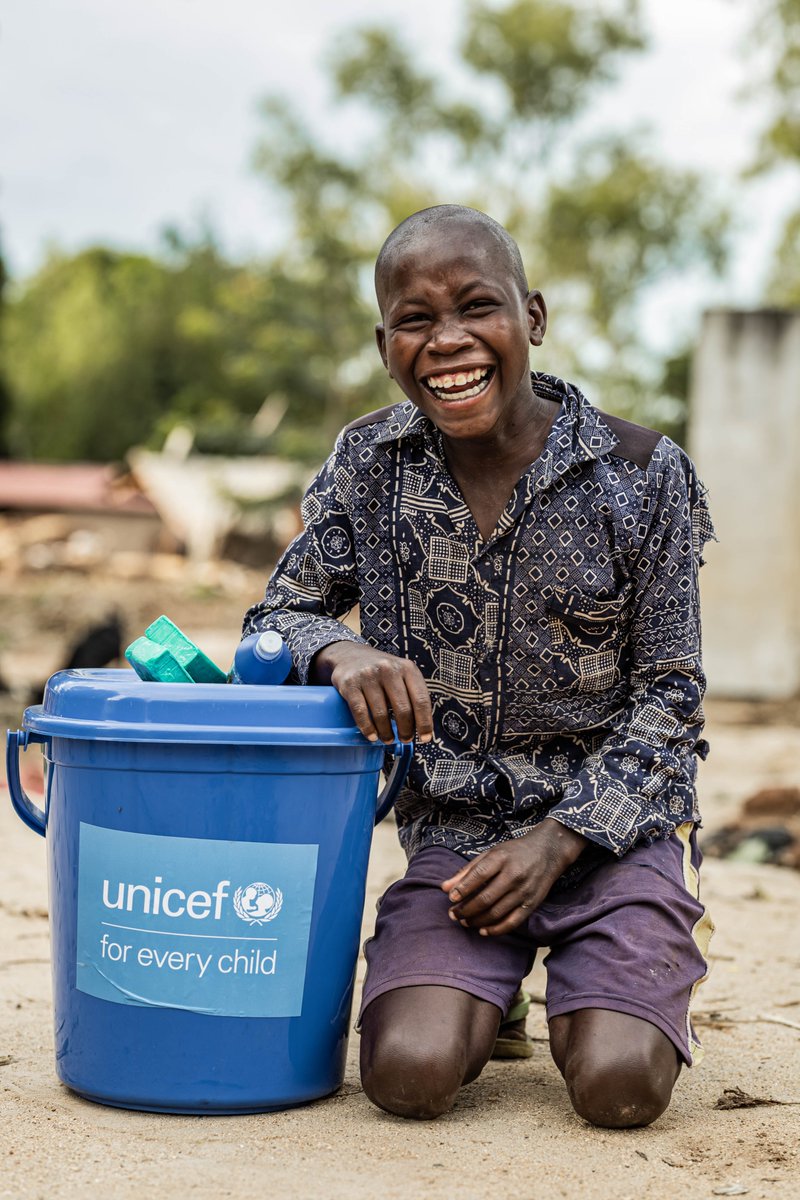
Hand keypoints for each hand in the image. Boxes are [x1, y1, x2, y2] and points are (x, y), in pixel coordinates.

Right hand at [310, 641, 432, 745]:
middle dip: (406, 730)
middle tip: (405, 739)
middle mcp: (389, 670)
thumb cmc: (382, 671)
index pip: (421, 700)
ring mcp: (368, 676)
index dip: (425, 722)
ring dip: (386, 733)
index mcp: (407, 668)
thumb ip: (412, 694)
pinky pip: (361, 712)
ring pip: (381, 713)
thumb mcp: (401, 674)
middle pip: (402, 709)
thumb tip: (420, 727)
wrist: (350, 655)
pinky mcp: (350, 684)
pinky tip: (372, 736)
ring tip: (388, 739)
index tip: (425, 738)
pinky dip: (368, 728)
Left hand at [441, 818, 587, 935]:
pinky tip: (483, 931)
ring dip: (477, 921)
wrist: (548, 852)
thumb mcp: (491, 853)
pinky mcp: (532, 904)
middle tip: (453, 914)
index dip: (462, 889)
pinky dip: (496, 930)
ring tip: (464, 922)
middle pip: (485, 898)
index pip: (478, 875)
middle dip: (466, 910)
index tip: (450, 898)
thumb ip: (468, 870)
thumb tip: (445, 888)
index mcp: (501, 858)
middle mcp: (514, 875)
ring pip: (496, 913)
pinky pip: (512, 922)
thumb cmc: (514, 852)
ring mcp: (524, 891)